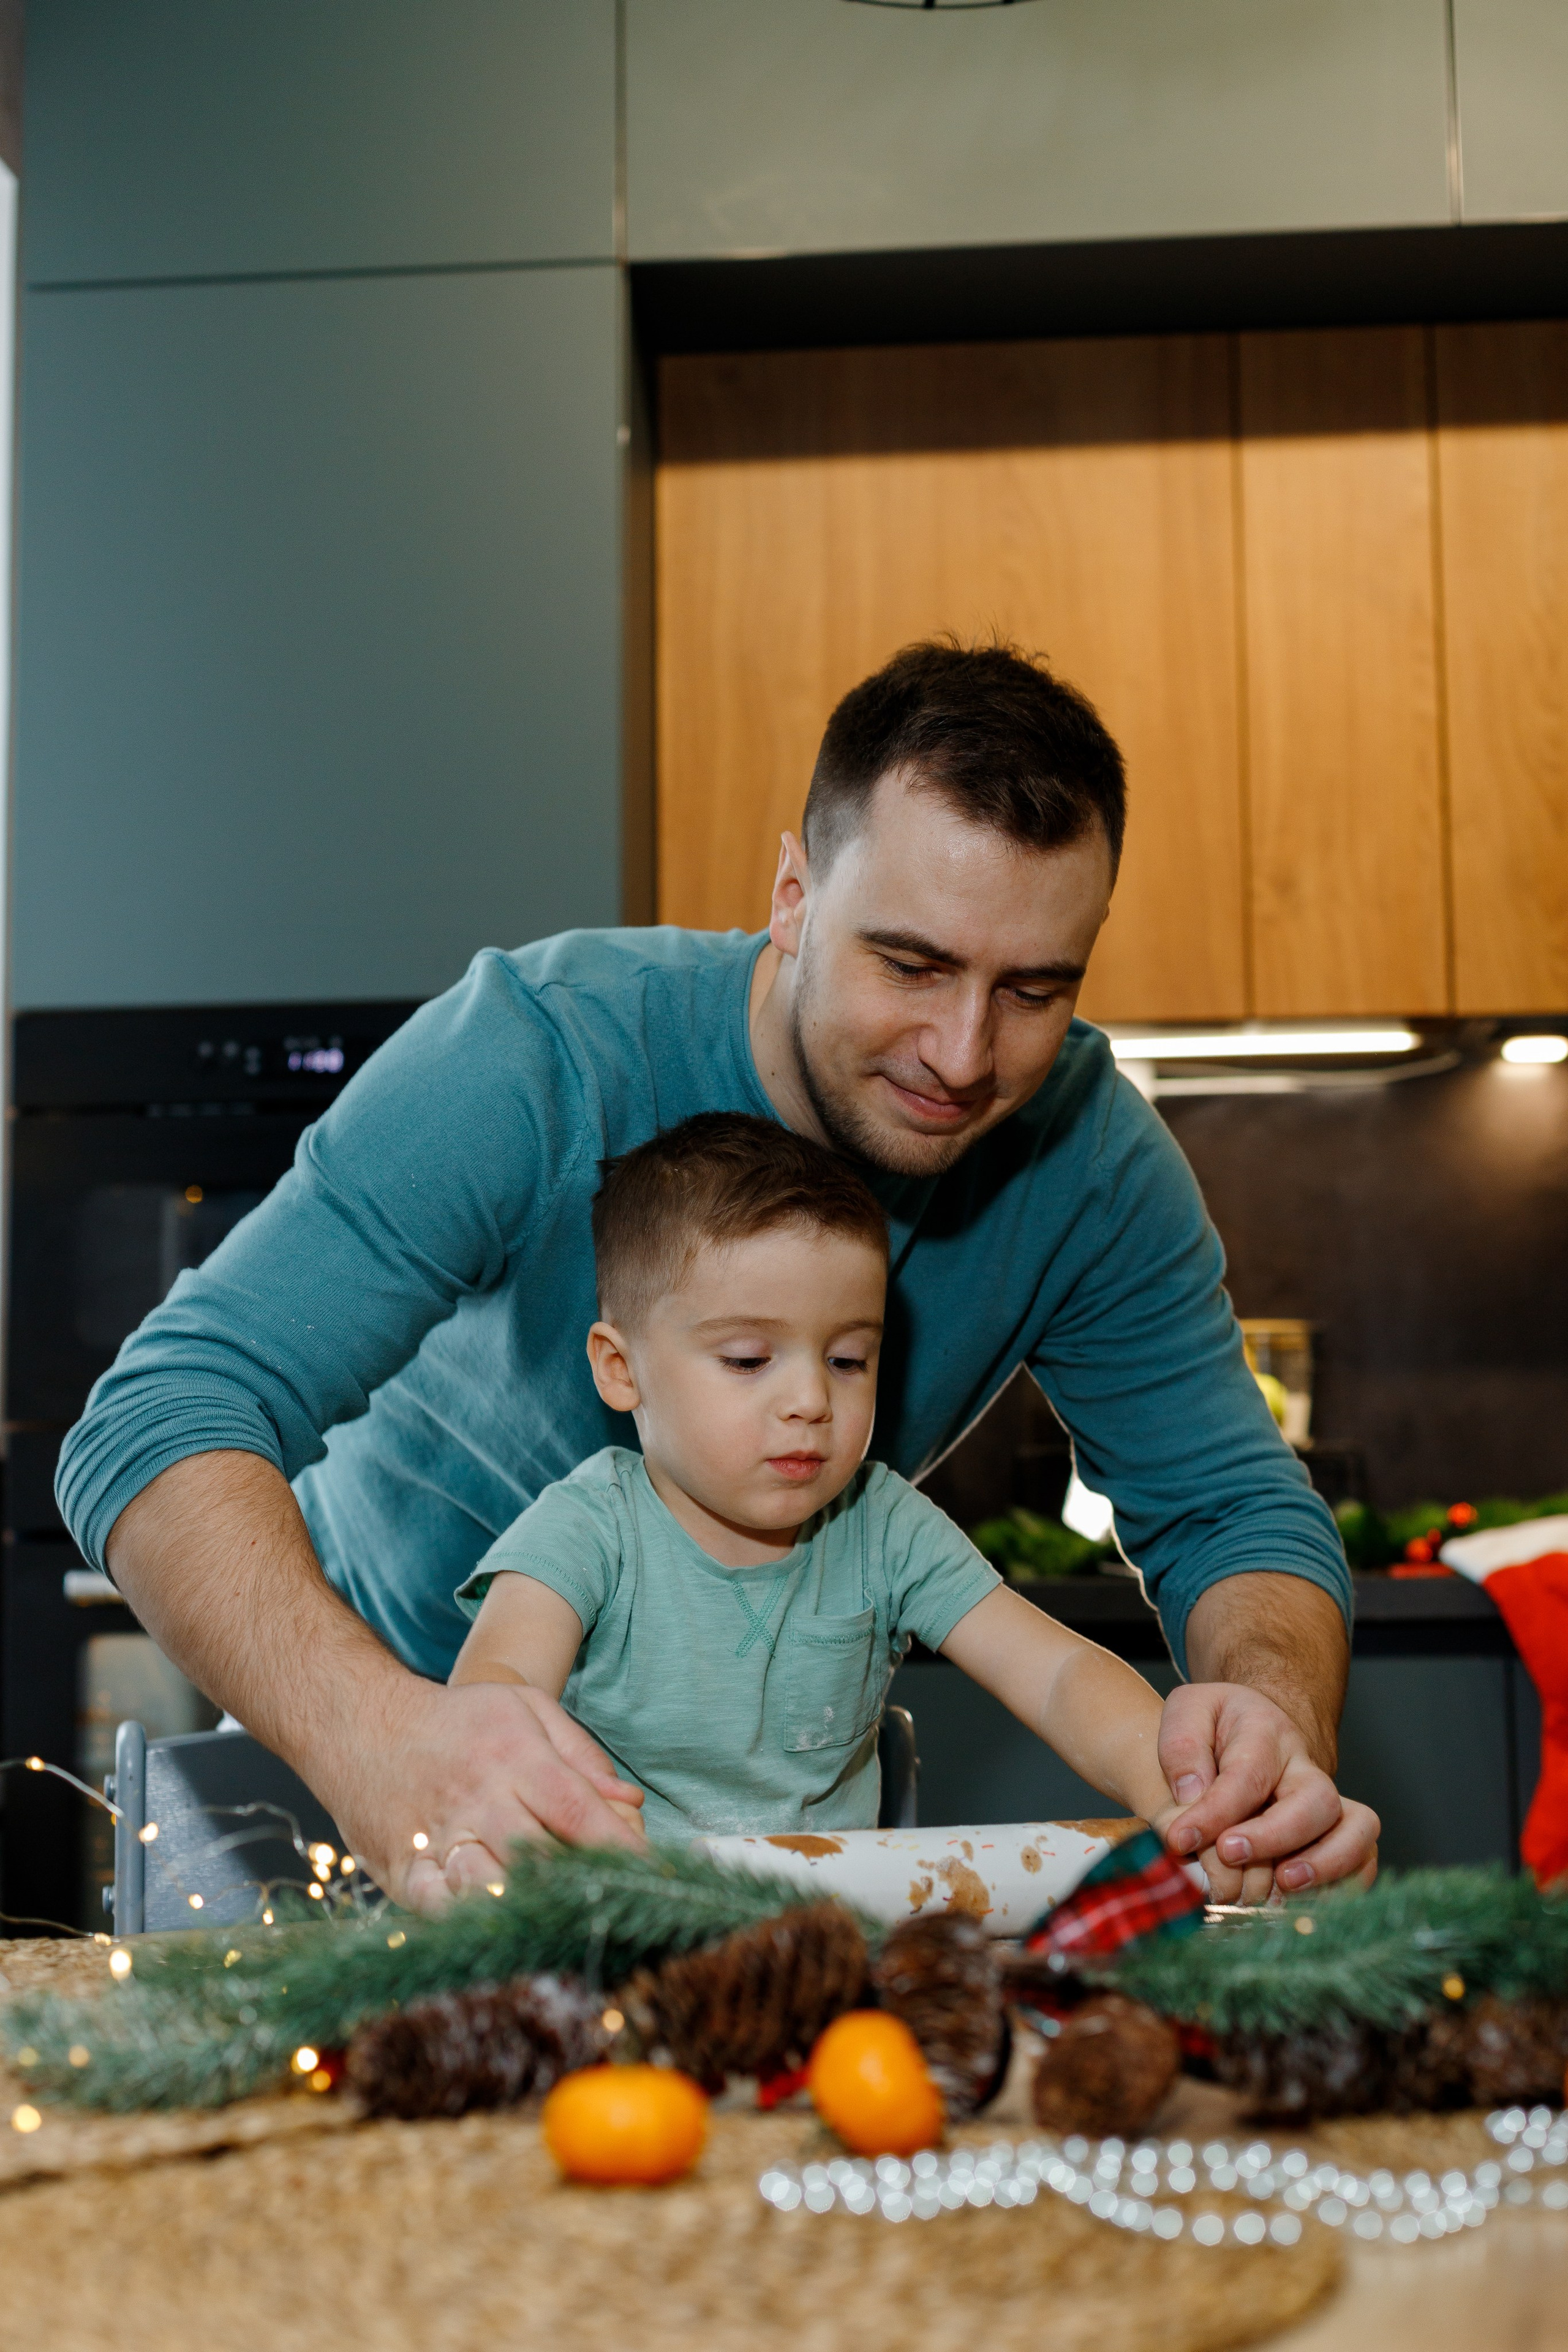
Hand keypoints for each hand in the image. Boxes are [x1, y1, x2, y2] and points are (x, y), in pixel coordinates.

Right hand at [325, 1677, 647, 1914]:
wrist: (359, 1724)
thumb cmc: (457, 1721)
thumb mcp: (524, 1708)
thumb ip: (581, 1754)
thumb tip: (630, 1802)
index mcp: (516, 1759)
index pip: (580, 1812)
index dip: (621, 1849)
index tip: (656, 1879)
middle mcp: (480, 1803)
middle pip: (542, 1856)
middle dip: (583, 1886)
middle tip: (618, 1910)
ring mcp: (439, 1840)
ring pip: (491, 1888)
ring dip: (530, 1909)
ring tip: (565, 1927)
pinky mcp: (404, 1872)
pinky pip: (439, 1909)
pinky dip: (471, 1924)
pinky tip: (502, 1934)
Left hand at [1158, 1681, 1379, 1905]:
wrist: (1246, 1727)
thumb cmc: (1213, 1724)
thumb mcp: (1187, 1712)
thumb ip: (1182, 1748)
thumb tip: (1191, 1795)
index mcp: (1265, 1731)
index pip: (1249, 1773)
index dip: (1216, 1810)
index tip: (1181, 1838)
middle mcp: (1305, 1766)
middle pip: (1316, 1799)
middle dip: (1275, 1835)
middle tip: (1229, 1855)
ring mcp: (1328, 1800)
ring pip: (1358, 1828)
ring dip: (1326, 1864)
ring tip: (1282, 1885)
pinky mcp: (1339, 1830)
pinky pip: (1364, 1858)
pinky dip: (1343, 1885)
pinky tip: (1300, 1903)